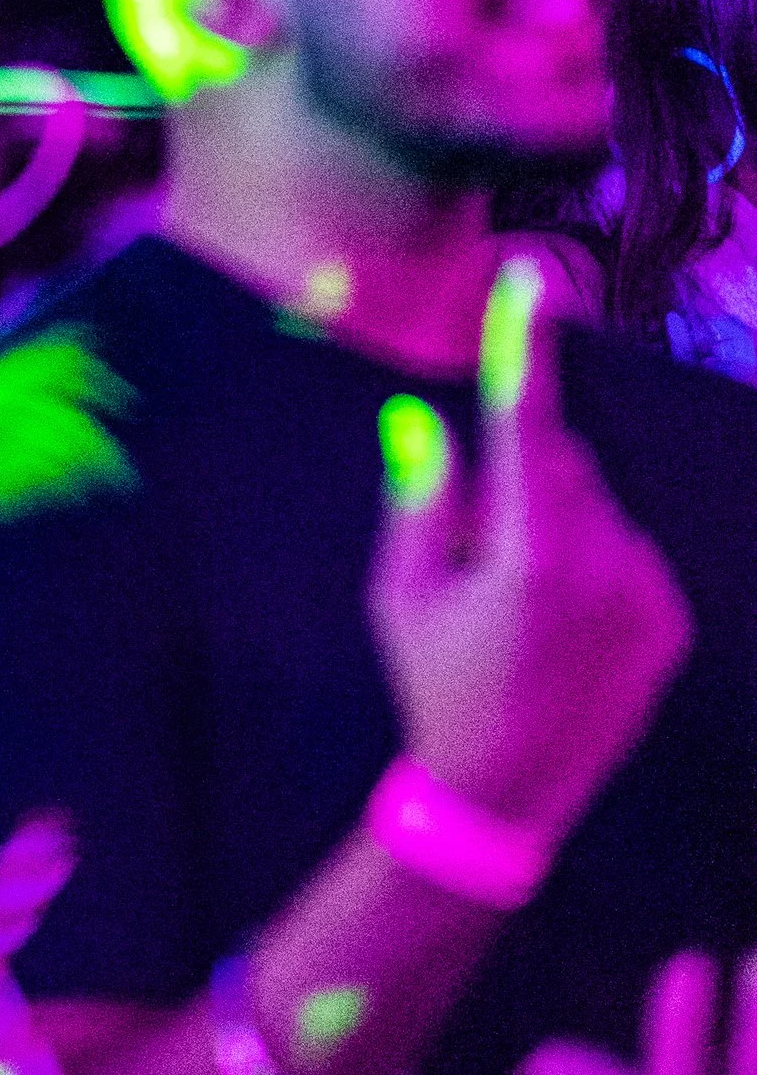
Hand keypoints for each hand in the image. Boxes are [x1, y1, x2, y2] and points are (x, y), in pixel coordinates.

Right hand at [367, 259, 689, 846]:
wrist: (505, 797)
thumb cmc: (436, 688)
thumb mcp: (403, 595)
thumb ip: (420, 499)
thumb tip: (419, 417)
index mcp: (530, 553)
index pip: (528, 422)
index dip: (527, 345)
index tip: (531, 277)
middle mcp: (604, 563)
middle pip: (564, 467)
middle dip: (521, 481)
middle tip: (478, 549)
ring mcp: (647, 593)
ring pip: (598, 511)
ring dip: (558, 527)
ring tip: (521, 606)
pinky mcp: (671, 620)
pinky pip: (628, 555)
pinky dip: (594, 566)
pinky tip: (559, 627)